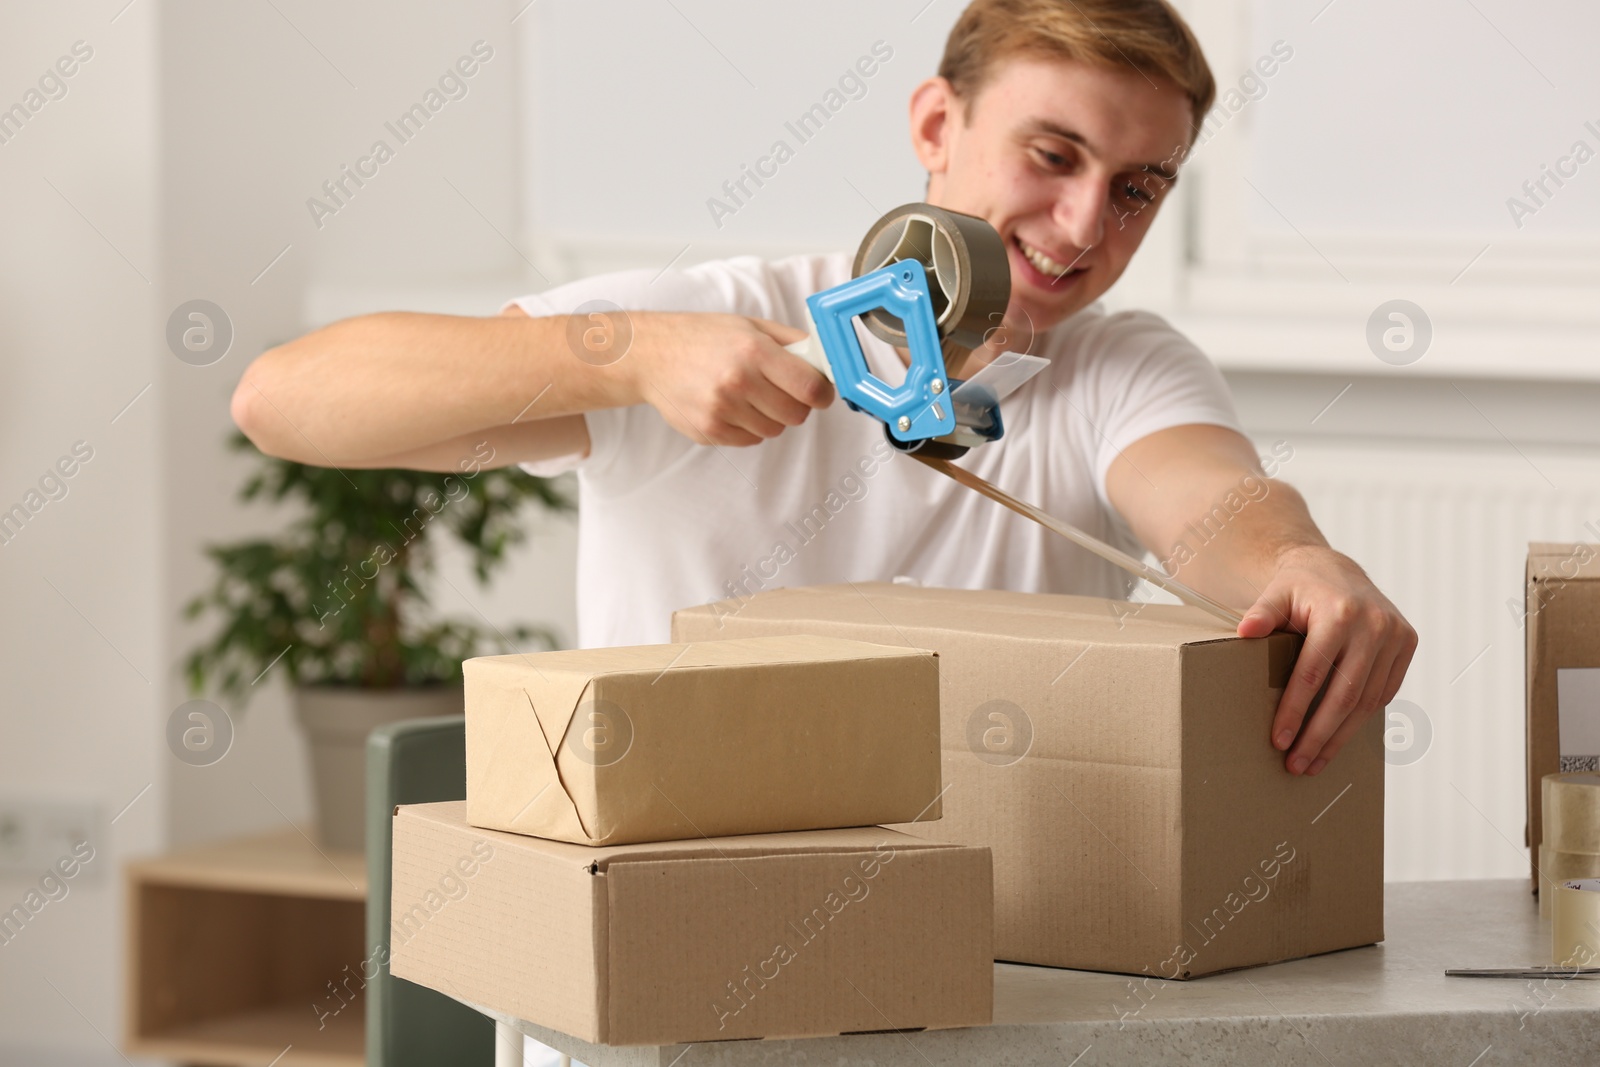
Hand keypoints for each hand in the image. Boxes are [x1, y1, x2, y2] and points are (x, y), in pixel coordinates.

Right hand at [626, 313, 833, 445]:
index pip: (810, 387)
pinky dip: (748, 427)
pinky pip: (750, 440)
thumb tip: (826, 360)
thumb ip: (791, 342)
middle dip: (796, 405)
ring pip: (774, 431)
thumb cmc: (703, 337)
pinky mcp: (709, 431)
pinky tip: (731, 406)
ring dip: (770, 417)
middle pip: (796, 414)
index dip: (822, 393)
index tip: (820, 392)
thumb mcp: (749, 326)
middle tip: (781, 391)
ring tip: (750, 396)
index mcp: (754, 351)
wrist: (651, 355)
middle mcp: (738, 382)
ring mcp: (722, 410)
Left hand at [1235, 545, 1417, 775]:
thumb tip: (1244, 631)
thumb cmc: (1299, 586)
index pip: (1314, 673)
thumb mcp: (1276, 593)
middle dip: (1319, 736)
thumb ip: (1262, 613)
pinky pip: (1383, 692)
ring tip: (1315, 762)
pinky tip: (1339, 738)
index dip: (1296, 710)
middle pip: (1345, 695)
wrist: (1336, 570)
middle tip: (1297, 765)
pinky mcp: (1407, 645)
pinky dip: (1361, 718)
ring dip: (1341, 737)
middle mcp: (1374, 626)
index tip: (1280, 741)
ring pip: (1367, 701)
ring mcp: (1396, 636)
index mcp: (1340, 613)